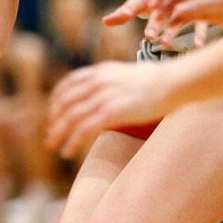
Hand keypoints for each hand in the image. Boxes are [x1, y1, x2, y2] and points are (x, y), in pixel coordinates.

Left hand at [47, 61, 174, 157]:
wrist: (171, 82)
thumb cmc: (155, 81)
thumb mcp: (125, 74)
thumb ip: (110, 81)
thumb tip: (103, 93)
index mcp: (100, 71)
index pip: (68, 84)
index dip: (56, 101)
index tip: (53, 114)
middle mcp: (97, 82)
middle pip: (65, 103)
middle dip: (54, 121)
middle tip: (50, 136)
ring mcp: (104, 96)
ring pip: (71, 118)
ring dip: (59, 134)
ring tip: (55, 147)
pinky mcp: (112, 112)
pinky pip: (84, 129)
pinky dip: (72, 142)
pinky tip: (68, 151)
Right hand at [146, 0, 222, 36]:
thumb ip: (200, 6)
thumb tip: (176, 14)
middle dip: (160, 3)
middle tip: (148, 17)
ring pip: (179, 6)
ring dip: (166, 20)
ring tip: (155, 35)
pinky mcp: (209, 14)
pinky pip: (187, 20)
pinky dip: (177, 29)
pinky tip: (169, 40)